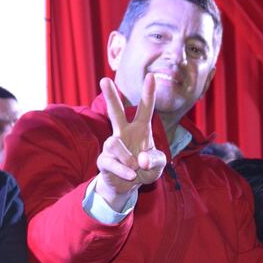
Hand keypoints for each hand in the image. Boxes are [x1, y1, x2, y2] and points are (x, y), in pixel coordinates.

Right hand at [95, 74, 165, 210]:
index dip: (149, 93)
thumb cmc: (145, 170)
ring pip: (114, 143)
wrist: (128, 187)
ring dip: (128, 158)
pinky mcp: (104, 160)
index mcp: (140, 130)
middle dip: (110, 96)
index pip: (146, 109)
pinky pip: (111, 162)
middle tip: (104, 80)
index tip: (151, 75)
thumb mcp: (158, 166)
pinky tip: (131, 175)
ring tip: (135, 168)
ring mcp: (112, 146)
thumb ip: (155, 160)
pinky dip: (123, 170)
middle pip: (116, 112)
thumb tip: (141, 160)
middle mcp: (124, 133)